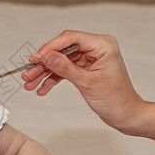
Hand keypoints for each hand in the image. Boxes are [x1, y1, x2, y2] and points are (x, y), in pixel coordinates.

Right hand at [22, 30, 144, 131]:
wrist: (126, 115)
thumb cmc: (116, 100)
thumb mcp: (88, 83)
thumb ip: (66, 68)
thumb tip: (47, 56)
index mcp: (102, 45)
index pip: (70, 38)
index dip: (50, 47)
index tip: (36, 58)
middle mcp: (95, 48)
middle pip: (62, 50)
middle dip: (44, 63)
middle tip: (28, 73)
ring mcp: (89, 59)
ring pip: (60, 61)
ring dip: (45, 73)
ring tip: (30, 83)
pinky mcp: (85, 69)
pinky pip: (64, 70)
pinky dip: (53, 79)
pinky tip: (42, 89)